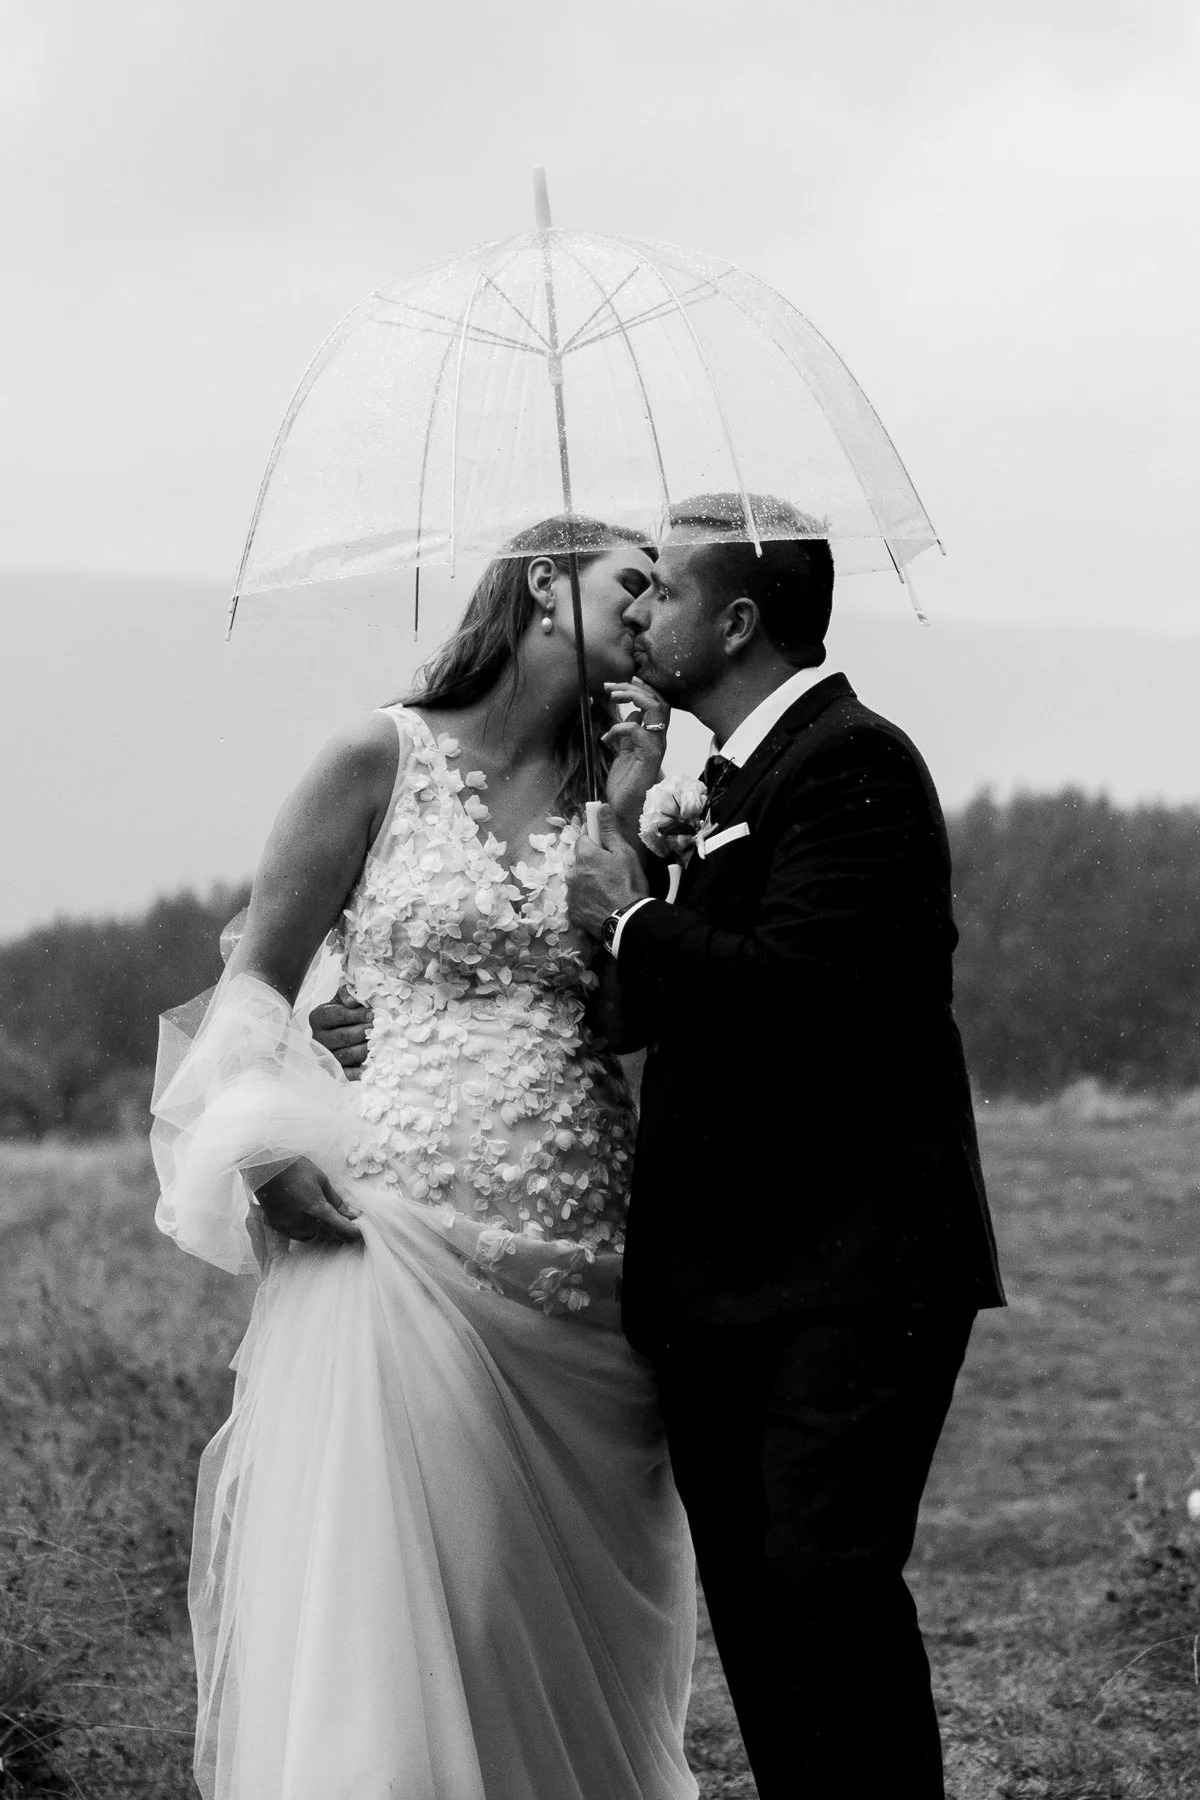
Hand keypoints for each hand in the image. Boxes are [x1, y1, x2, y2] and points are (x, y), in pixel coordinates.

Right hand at [253, 1156, 362, 1245]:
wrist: (265, 1168)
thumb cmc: (296, 1169)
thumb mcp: (321, 1180)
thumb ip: (336, 1201)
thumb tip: (352, 1213)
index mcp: (317, 1210)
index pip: (341, 1228)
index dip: (353, 1233)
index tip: (361, 1233)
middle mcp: (304, 1223)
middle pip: (329, 1235)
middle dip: (341, 1232)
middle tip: (348, 1226)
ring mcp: (290, 1227)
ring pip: (314, 1236)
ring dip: (323, 1231)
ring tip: (327, 1220)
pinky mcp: (279, 1227)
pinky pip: (299, 1234)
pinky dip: (307, 1229)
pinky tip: (308, 1219)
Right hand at [309, 985, 372, 1080]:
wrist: (338, 1030)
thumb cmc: (344, 1012)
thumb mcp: (343, 999)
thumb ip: (349, 994)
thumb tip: (354, 999)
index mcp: (318, 1018)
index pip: (337, 1015)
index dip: (357, 1015)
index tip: (372, 1014)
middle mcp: (317, 1038)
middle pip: (343, 1036)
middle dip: (365, 1032)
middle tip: (380, 1029)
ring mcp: (324, 1056)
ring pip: (346, 1055)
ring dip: (366, 1049)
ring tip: (381, 1044)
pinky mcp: (333, 1071)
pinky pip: (345, 1074)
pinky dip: (358, 1072)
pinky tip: (371, 1067)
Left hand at [567, 804, 648, 938]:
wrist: (627, 922)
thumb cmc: (629, 884)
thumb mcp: (624, 853)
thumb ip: (609, 830)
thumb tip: (600, 807)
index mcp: (584, 856)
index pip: (583, 839)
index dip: (595, 840)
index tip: (606, 846)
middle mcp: (572, 873)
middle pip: (580, 861)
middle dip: (592, 863)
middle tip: (612, 873)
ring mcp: (571, 894)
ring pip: (578, 881)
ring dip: (589, 882)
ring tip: (608, 891)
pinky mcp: (573, 912)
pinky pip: (578, 900)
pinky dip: (587, 900)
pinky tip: (602, 904)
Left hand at [601, 679, 668, 837]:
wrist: (624, 810)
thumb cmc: (624, 785)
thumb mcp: (623, 752)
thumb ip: (627, 734)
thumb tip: (630, 716)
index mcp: (652, 736)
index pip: (656, 702)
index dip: (641, 689)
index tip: (619, 684)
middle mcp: (658, 739)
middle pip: (658, 700)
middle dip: (634, 687)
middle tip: (611, 687)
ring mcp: (655, 747)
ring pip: (656, 708)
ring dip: (633, 697)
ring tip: (612, 696)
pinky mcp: (649, 757)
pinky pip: (638, 731)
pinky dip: (620, 728)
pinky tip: (606, 737)